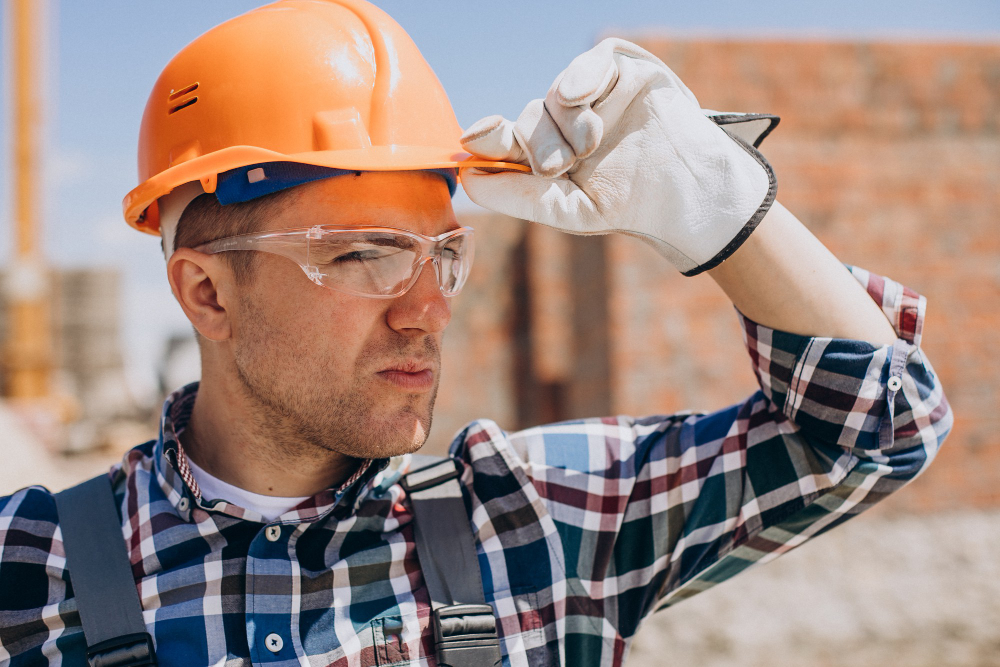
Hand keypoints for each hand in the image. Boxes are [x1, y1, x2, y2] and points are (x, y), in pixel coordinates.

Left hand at [460, 38, 777, 275]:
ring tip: (591, 145)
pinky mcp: (621, 69)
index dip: (486, 139)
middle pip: (528, 119)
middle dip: (539, 144)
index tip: (473, 139)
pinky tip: (582, 96)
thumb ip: (519, 197)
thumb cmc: (627, 203)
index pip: (506, 142)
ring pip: (554, 94)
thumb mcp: (568, 209)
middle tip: (561, 167)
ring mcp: (591, 93)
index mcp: (547, 154)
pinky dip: (581, 76)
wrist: (687, 191)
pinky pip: (589, 61)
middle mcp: (563, 121)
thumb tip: (468, 180)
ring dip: (566, 121)